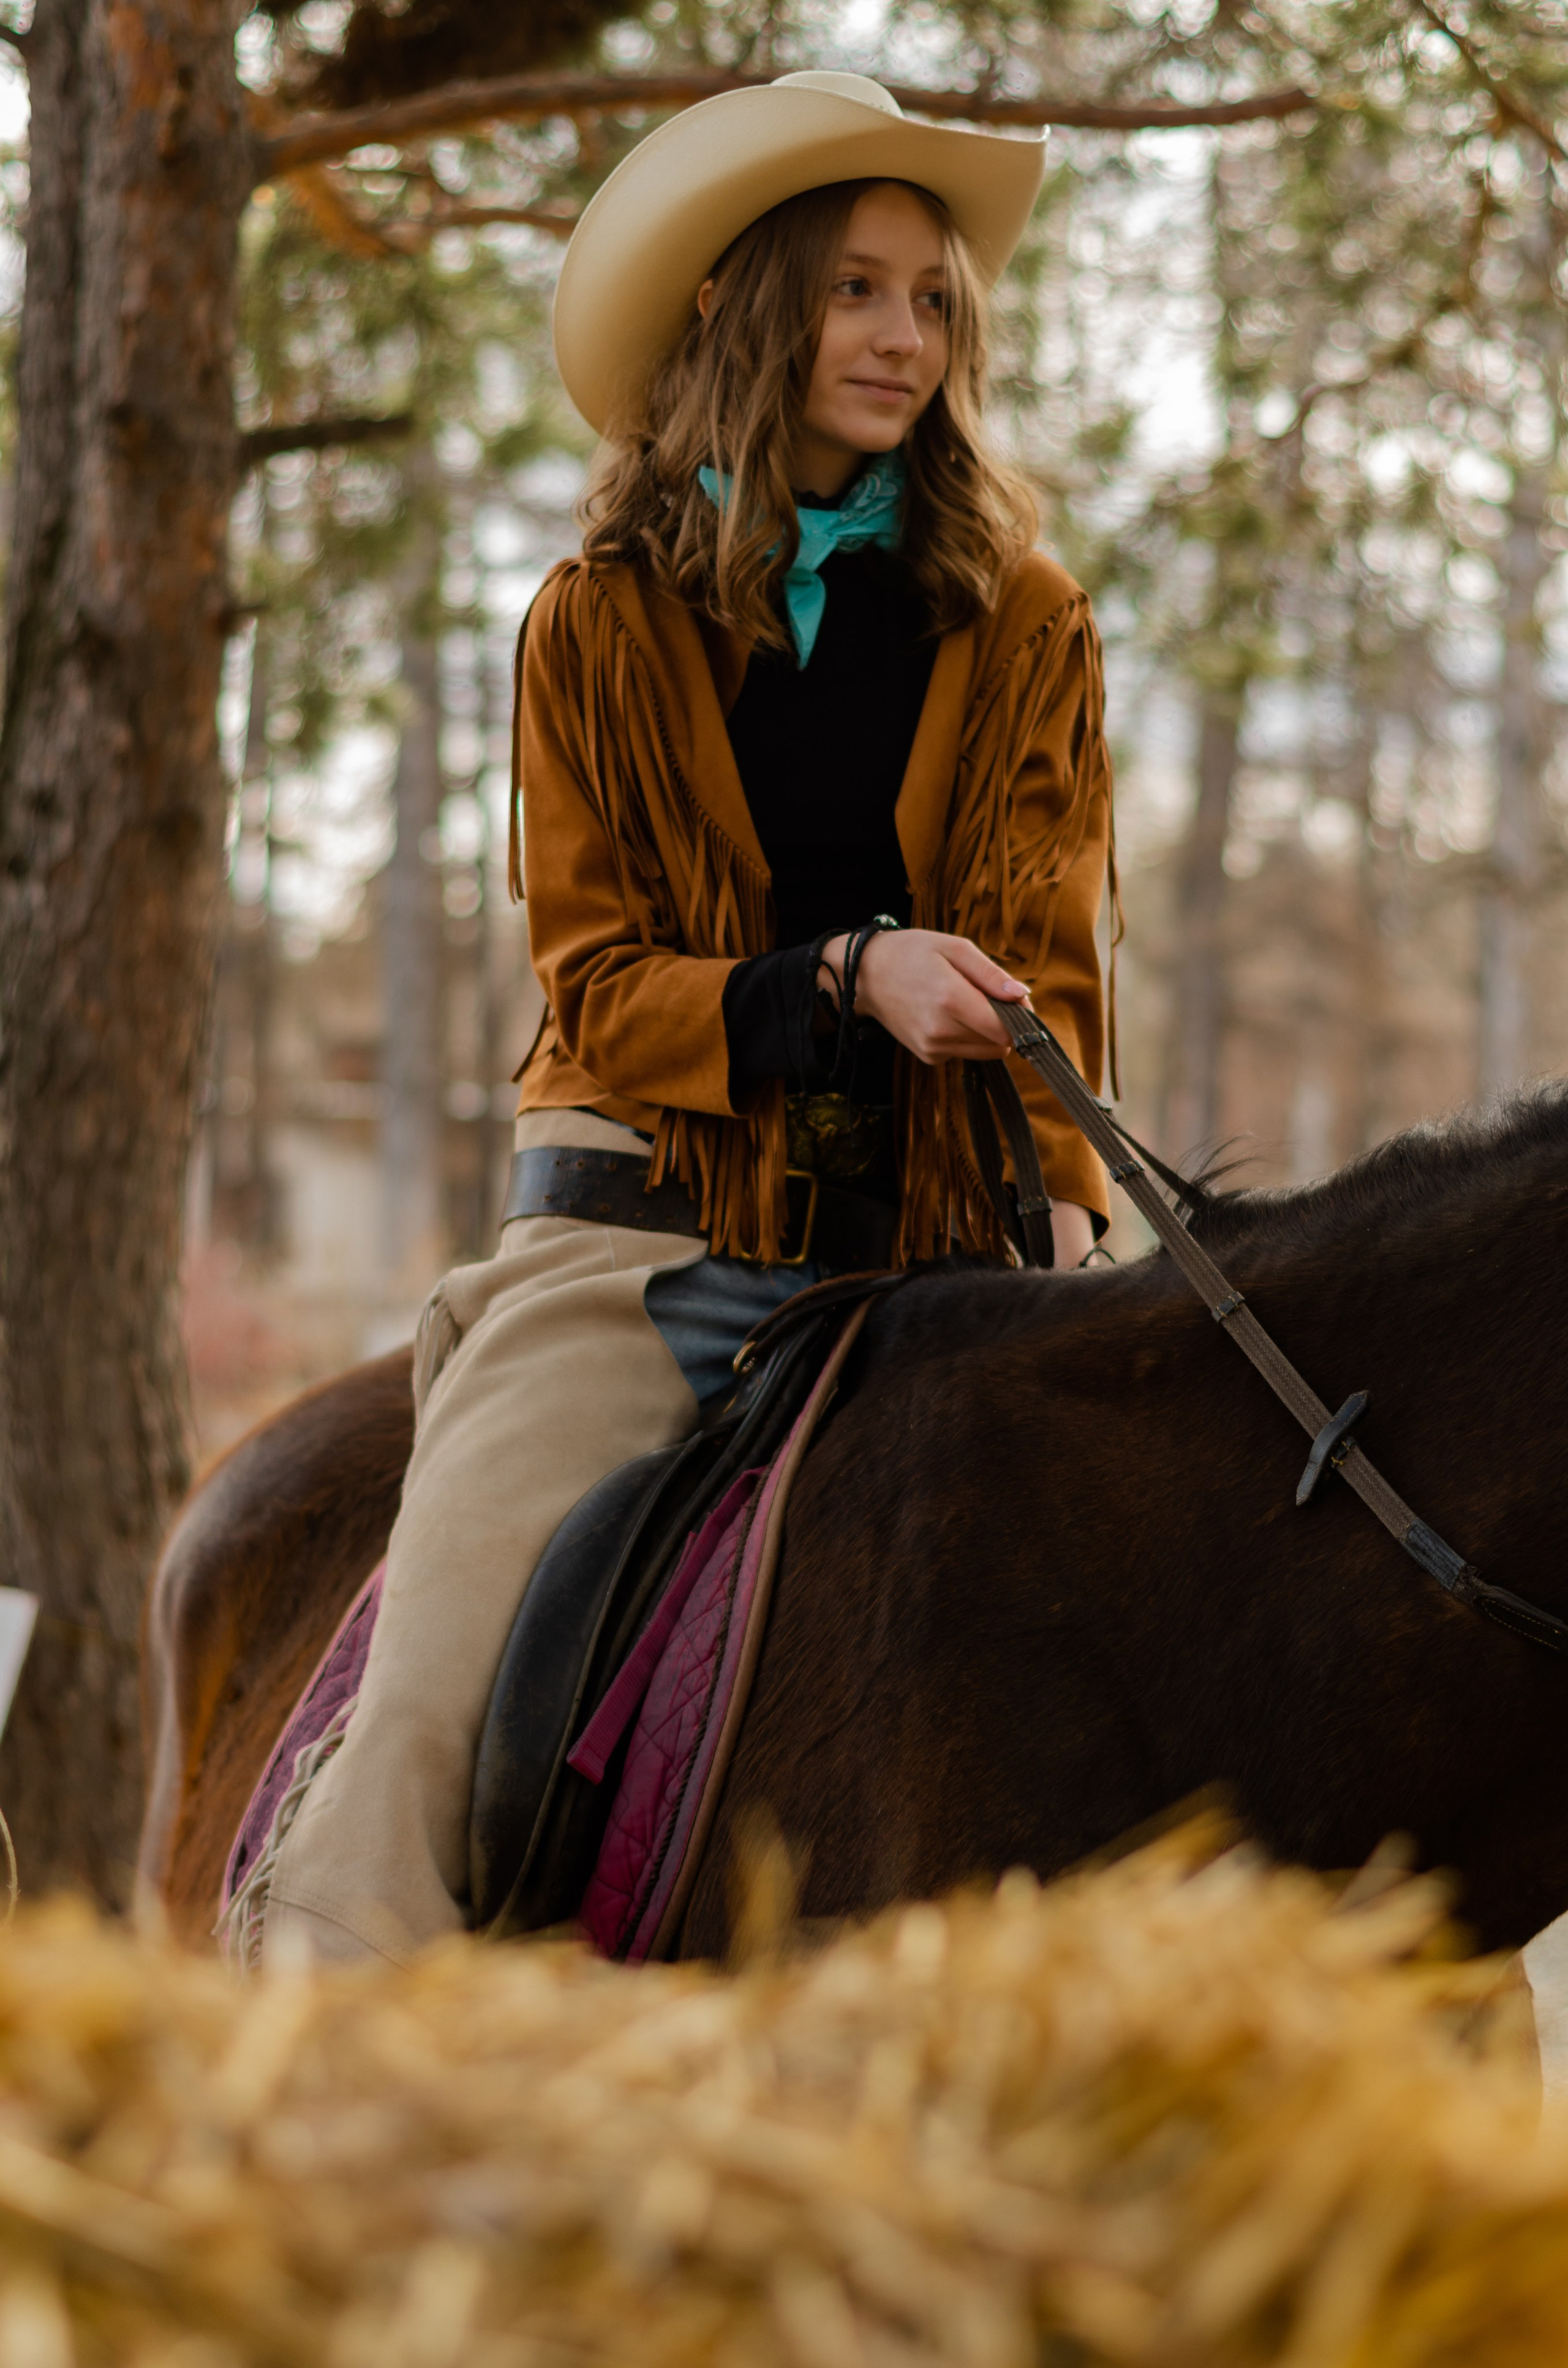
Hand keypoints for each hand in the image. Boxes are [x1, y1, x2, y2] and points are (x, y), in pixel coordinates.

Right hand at [819, 928, 1025, 1064]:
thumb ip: (991, 974)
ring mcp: (933, 1048)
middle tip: (989, 995)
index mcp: (951, 1000)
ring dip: (987, 1031)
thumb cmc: (911, 954)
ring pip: (986, 1052)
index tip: (1015, 998)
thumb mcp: (955, 948)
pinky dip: (967, 1036)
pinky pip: (966, 1052)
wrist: (866, 975)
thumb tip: (1022, 995)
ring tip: (965, 1002)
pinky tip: (948, 1015)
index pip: (1006, 1030)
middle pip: (1001, 1044)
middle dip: (1005, 1023)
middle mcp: (942, 1032)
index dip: (1021, 1016)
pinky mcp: (929, 1057)